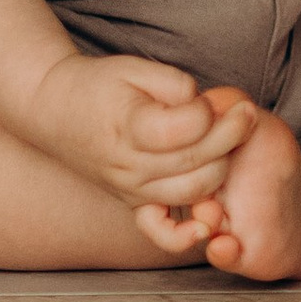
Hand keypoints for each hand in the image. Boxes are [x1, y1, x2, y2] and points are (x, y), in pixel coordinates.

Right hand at [22, 53, 254, 216]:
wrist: (55, 112)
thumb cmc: (98, 86)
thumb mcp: (134, 68)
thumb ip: (175, 85)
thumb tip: (208, 108)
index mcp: (130, 126)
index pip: (187, 129)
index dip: (211, 112)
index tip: (218, 97)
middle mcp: (130, 165)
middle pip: (197, 162)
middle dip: (231, 136)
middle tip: (246, 112)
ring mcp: (131, 190)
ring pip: (193, 191)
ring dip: (222, 166)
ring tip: (231, 140)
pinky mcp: (134, 203)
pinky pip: (162, 229)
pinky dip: (186, 233)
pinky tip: (207, 223)